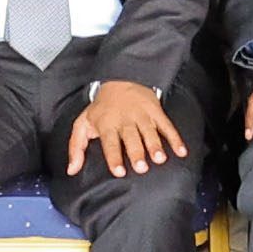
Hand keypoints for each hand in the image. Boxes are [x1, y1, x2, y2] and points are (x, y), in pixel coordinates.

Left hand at [65, 79, 189, 178]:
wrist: (121, 79)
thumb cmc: (101, 108)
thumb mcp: (82, 124)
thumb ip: (76, 148)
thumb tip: (71, 170)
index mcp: (107, 124)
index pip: (110, 143)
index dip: (114, 157)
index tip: (119, 172)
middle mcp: (125, 120)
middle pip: (132, 139)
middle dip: (137, 153)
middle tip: (141, 168)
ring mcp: (142, 116)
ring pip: (150, 132)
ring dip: (155, 146)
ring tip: (160, 159)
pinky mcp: (156, 112)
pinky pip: (167, 126)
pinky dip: (175, 138)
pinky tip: (181, 152)